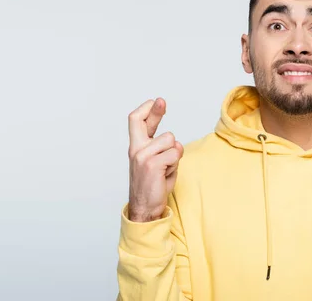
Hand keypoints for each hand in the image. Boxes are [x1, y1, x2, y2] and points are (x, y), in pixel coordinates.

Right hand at [127, 98, 183, 221]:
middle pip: (142, 122)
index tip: (155, 102)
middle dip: (155, 110)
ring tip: (167, 168)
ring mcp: (143, 156)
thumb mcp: (155, 163)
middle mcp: (136, 149)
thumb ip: (161, 149)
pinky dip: (175, 164)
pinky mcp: (152, 164)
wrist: (145, 209)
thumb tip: (173, 140)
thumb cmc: (153, 187)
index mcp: (136, 148)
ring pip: (171, 140)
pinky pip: (175, 154)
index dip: (146, 110)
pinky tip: (166, 175)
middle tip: (161, 101)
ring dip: (175, 154)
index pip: (136, 121)